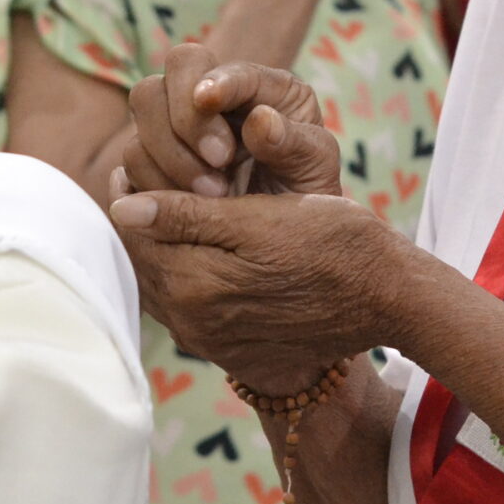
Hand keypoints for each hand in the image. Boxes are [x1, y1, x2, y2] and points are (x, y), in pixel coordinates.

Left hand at [109, 186, 417, 389]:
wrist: (384, 298)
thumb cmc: (331, 243)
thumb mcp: (260, 219)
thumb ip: (186, 216)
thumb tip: (120, 208)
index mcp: (195, 285)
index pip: (135, 232)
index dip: (134, 189)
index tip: (140, 156)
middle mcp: (191, 322)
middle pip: (142, 259)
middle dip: (141, 217)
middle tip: (150, 174)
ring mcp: (205, 339)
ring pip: (158, 281)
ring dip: (159, 244)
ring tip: (173, 203)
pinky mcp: (222, 346)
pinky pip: (181, 302)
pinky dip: (179, 268)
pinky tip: (196, 242)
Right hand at [111, 42, 343, 199]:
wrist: (283, 240)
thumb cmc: (304, 195)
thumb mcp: (313, 170)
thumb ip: (294, 143)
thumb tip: (261, 118)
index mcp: (256, 86)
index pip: (217, 64)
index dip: (213, 78)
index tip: (208, 99)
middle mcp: (207, 98)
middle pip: (166, 77)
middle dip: (184, 120)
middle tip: (219, 161)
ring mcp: (174, 128)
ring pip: (142, 115)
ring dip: (171, 157)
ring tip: (215, 193)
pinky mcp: (151, 162)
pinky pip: (130, 161)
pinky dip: (153, 183)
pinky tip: (184, 206)